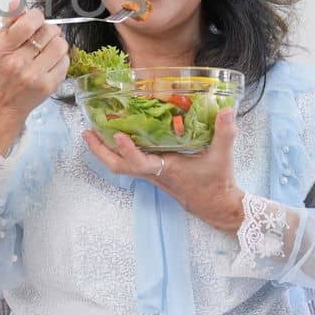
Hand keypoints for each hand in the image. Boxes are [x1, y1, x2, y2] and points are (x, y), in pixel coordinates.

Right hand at [0, 0, 69, 154]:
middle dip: (49, 30)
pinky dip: (61, 59)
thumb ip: (9, 22)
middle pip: (49, 32)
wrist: (3, 105)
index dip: (37, 17)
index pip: (29, 23)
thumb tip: (17, 2)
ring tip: (48, 48)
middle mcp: (18, 63)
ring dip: (57, 43)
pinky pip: (65, 62)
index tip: (36, 20)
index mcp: (3, 49)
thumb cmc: (0, 73)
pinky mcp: (48, 86)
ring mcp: (34, 76)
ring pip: (61, 46)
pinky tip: (50, 62)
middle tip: (43, 36)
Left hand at [81, 106, 245, 232]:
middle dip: (100, 151)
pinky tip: (115, 137)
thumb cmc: (216, 183)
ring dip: (104, 151)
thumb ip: (225, 132)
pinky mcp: (153, 174)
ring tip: (91, 132)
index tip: (117, 135)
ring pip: (120, 166)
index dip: (128, 150)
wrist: (215, 205)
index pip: (141, 163)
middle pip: (118, 167)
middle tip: (86, 132)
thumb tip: (228, 109)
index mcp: (166, 169)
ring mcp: (151, 175)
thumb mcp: (223, 156)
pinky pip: (128, 164)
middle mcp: (153, 173)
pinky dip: (117, 152)